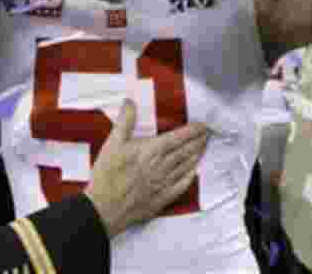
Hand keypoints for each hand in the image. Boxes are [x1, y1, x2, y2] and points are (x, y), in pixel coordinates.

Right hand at [84, 99, 208, 237]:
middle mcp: (161, 166)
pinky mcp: (161, 198)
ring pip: (186, 167)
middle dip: (198, 141)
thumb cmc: (107, 175)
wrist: (104, 208)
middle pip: (186, 151)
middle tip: (207, 134)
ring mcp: (163, 183)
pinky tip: (194, 172)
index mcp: (151, 151)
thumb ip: (125, 122)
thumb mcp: (112, 144)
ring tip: (204, 147)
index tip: (202, 125)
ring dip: (197, 155)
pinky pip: (181, 186)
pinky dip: (190, 176)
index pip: (178, 138)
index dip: (192, 131)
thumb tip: (130, 103)